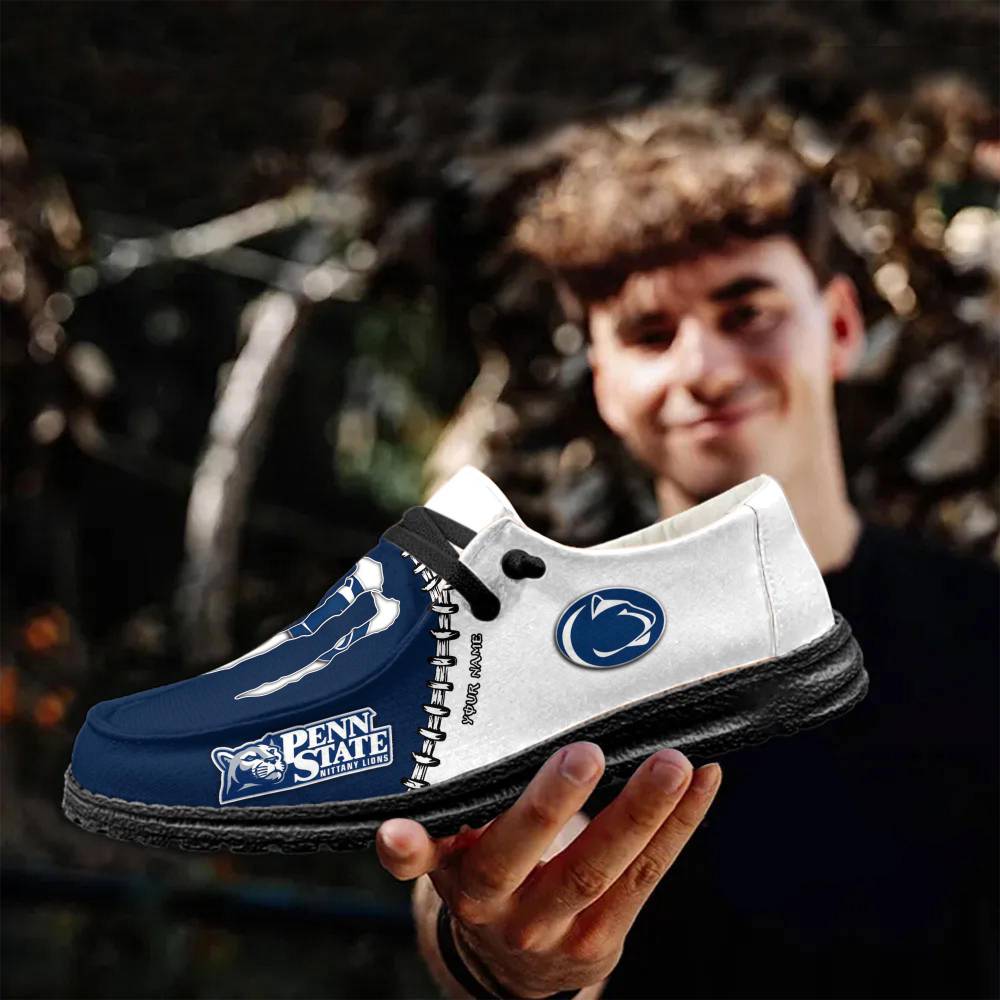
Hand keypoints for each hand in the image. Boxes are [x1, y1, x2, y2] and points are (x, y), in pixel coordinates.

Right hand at [376, 743, 721, 997]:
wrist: (510, 969)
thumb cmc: (486, 877)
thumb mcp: (452, 853)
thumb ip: (444, 817)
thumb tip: (442, 757)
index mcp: (456, 874)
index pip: (426, 858)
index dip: (409, 849)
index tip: (396, 831)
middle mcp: (498, 906)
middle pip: (522, 855)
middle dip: (552, 804)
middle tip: (584, 754)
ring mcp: (555, 927)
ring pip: (601, 868)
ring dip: (642, 812)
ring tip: (672, 763)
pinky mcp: (604, 937)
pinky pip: (648, 876)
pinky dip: (680, 825)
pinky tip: (704, 780)